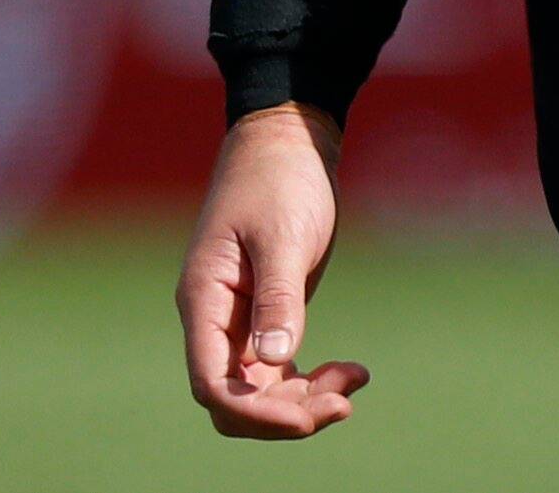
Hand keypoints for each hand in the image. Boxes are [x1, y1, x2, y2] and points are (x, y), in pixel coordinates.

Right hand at [175, 104, 371, 437]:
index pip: (213, 383)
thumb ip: (278, 296)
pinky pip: (279, 371)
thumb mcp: (283, 235)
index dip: (255, 412)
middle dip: (284, 414)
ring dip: (303, 401)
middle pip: (234, 399)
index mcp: (203, 300)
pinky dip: (311, 380)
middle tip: (343, 403)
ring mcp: (238, 323)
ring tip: (354, 382)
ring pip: (259, 391)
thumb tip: (274, 360)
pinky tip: (353, 371)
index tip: (308, 418)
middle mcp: (214, 321)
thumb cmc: (280, 178)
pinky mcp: (265, 317)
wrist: (287, 141)